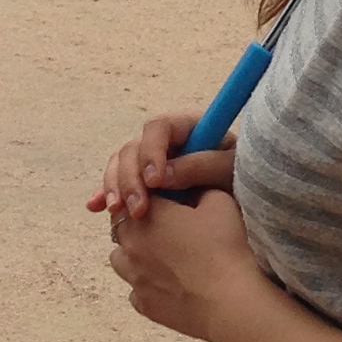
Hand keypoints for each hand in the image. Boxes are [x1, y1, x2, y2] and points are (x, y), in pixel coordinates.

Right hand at [87, 112, 234, 221]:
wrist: (245, 207)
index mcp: (187, 128)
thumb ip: (202, 166)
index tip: (155, 181)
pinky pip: (118, 184)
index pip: (159, 128)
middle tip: (139, 210)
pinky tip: (95, 207)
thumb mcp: (231, 170)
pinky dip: (106, 194)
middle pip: (133, 149)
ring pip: (120, 165)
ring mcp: (150, 162)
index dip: (152, 152)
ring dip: (115, 187)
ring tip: (118, 212)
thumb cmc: (245, 179)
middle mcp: (165, 143)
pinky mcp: (143, 183)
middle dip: (130, 178)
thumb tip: (164, 175)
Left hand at [107, 186, 259, 341]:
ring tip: (159, 257)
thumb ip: (200, 189)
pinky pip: (135, 290)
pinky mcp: (143, 304)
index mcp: (148, 214)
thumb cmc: (223, 249)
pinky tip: (167, 284)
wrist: (227, 302)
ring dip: (133, 253)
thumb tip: (192, 192)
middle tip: (165, 226)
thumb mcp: (220, 203)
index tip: (168, 200)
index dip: (151, 195)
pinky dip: (145, 285)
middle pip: (121, 225)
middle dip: (137, 222)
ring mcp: (134, 276)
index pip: (137, 194)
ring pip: (119, 259)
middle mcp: (132, 243)